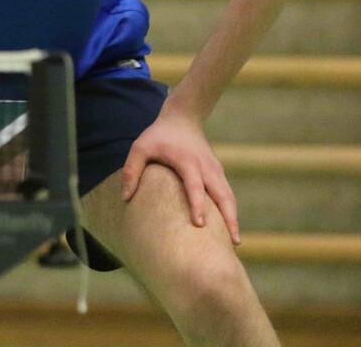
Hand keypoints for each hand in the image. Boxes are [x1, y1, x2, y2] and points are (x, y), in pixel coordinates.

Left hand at [121, 101, 239, 244]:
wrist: (182, 118)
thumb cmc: (158, 135)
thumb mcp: (140, 147)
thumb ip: (132, 170)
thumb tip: (126, 198)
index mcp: (187, 161)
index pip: (195, 186)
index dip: (197, 205)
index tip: (200, 225)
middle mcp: (205, 166)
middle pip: (222, 194)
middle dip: (229, 218)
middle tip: (232, 243)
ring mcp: (215, 169)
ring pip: (228, 196)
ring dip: (233, 217)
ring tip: (235, 242)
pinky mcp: (218, 172)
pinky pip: (227, 193)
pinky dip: (230, 210)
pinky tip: (229, 227)